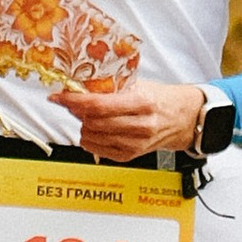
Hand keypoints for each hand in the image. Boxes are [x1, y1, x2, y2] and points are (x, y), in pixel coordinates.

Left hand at [71, 77, 206, 160]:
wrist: (182, 119)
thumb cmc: (159, 99)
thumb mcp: (138, 85)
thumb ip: (111, 86)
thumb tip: (78, 87)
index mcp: (142, 103)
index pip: (98, 105)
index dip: (74, 101)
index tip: (59, 97)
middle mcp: (140, 126)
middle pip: (93, 122)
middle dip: (76, 111)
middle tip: (72, 103)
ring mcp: (135, 144)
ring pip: (92, 136)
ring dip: (83, 124)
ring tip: (88, 115)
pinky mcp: (129, 155)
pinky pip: (97, 149)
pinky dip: (89, 138)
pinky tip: (94, 129)